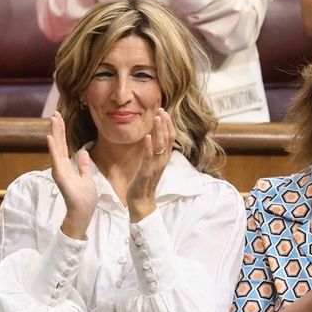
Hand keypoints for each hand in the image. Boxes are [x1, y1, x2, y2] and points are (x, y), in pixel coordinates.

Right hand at [47, 111, 97, 239]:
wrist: (83, 213)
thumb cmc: (85, 199)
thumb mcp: (87, 178)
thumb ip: (83, 165)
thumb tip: (83, 152)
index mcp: (67, 166)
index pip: (64, 146)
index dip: (61, 132)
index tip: (59, 118)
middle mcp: (61, 167)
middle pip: (59, 144)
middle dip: (57, 128)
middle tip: (54, 113)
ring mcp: (59, 171)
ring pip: (57, 149)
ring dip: (54, 134)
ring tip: (53, 120)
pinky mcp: (61, 177)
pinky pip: (56, 160)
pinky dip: (53, 149)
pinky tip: (50, 138)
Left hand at [126, 108, 174, 222]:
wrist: (142, 201)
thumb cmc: (145, 182)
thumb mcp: (151, 164)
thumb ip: (154, 152)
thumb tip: (154, 139)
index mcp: (163, 158)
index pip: (169, 138)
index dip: (168, 125)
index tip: (164, 112)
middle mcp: (162, 161)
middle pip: (167, 139)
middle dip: (165, 124)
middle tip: (161, 110)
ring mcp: (155, 166)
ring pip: (160, 146)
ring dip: (159, 131)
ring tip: (157, 118)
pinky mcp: (146, 172)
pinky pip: (149, 157)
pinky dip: (149, 147)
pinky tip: (147, 137)